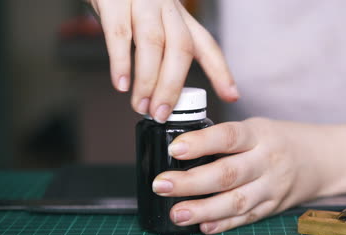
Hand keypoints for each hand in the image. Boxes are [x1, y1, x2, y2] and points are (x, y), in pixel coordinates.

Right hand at [89, 0, 237, 121]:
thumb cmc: (128, 3)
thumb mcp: (155, 21)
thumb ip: (164, 49)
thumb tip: (164, 92)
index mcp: (180, 17)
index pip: (207, 45)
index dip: (221, 72)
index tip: (232, 96)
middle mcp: (166, 8)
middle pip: (180, 48)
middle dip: (172, 85)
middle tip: (162, 112)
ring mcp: (142, 2)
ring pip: (152, 43)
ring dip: (148, 81)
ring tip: (142, 105)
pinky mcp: (114, 0)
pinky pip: (119, 33)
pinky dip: (121, 62)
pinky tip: (122, 84)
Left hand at [151, 118, 333, 233]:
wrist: (322, 160)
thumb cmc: (280, 140)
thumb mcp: (257, 128)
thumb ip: (226, 139)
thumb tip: (182, 151)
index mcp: (260, 135)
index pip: (229, 136)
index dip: (201, 143)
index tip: (175, 149)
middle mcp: (267, 161)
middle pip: (228, 173)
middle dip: (192, 181)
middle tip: (162, 185)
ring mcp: (272, 187)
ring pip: (236, 201)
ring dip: (204, 210)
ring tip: (177, 213)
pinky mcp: (273, 207)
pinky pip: (246, 218)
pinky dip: (224, 224)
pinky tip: (203, 226)